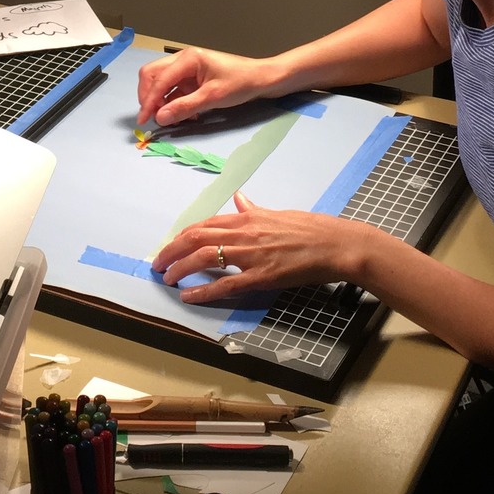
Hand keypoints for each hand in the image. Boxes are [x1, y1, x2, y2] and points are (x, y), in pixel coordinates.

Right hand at [135, 48, 281, 128]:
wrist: (262, 79)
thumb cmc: (241, 83)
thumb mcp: (213, 97)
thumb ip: (185, 107)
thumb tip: (160, 117)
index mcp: (188, 58)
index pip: (159, 79)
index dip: (149, 100)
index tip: (144, 120)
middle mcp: (184, 60)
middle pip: (153, 75)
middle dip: (149, 97)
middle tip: (153, 118)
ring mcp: (188, 69)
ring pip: (162, 83)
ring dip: (162, 101)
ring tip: (171, 119)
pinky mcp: (193, 78)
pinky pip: (175, 90)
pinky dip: (175, 103)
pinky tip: (186, 115)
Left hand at [151, 192, 387, 303]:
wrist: (335, 244)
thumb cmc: (310, 229)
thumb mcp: (277, 213)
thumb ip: (254, 210)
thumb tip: (241, 198)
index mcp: (247, 218)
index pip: (204, 224)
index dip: (182, 236)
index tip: (170, 246)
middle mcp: (244, 232)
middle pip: (196, 238)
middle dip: (171, 251)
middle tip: (157, 264)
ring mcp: (251, 254)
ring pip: (205, 258)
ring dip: (180, 267)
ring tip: (167, 278)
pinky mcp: (262, 276)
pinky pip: (225, 285)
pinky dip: (203, 290)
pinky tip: (188, 295)